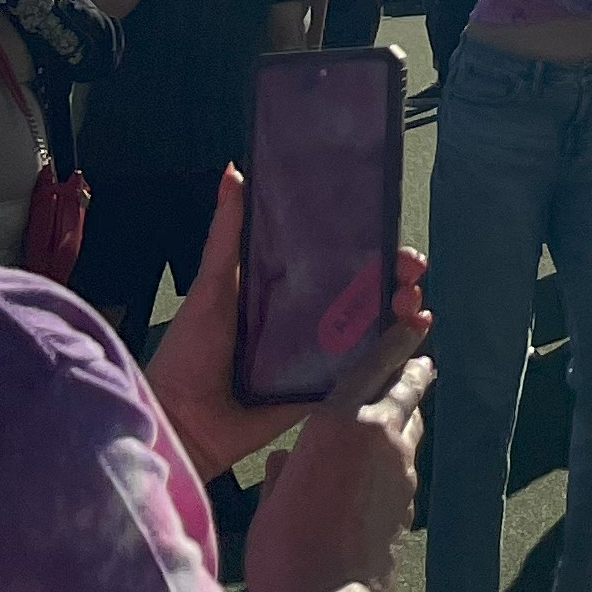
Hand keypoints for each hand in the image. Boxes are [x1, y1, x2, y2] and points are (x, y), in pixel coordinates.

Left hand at [146, 169, 429, 486]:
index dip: (370, 247)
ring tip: (412, 303)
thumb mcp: (211, 285)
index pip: (338, 261)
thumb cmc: (188, 350)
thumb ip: (227, 234)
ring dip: (400, 310)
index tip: (392, 234)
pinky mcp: (321, 391)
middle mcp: (306, 319)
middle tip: (410, 270)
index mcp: (285, 290)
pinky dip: (391, 354)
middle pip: (364, 291)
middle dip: (395, 276)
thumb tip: (233, 170)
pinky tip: (412, 335)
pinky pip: (361, 372)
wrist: (178, 421)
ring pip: (371, 328)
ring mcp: (317, 355)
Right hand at [241, 316, 435, 591]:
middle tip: (419, 360)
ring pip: (411, 425)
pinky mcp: (410, 499)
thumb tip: (288, 458)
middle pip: (406, 388)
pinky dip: (400, 456)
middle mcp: (378, 433)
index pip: (374, 365)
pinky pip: (407, 463)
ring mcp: (400, 467)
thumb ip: (286, 471)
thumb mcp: (271, 501)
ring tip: (405, 407)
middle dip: (412, 371)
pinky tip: (387, 467)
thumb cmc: (282, 550)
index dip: (395, 341)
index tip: (413, 323)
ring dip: (409, 414)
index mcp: (337, 421)